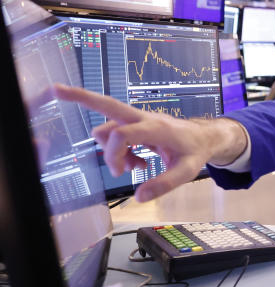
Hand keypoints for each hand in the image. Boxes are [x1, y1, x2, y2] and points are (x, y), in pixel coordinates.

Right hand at [51, 84, 244, 201]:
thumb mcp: (187, 171)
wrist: (206, 137)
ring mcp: (139, 119)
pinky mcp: (136, 124)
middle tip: (55, 89)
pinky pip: (115, 135)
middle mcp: (143, 118)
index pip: (123, 133)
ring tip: (135, 165)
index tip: (120, 172)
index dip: (114, 153)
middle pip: (108, 104)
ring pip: (108, 130)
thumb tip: (139, 197)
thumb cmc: (196, 151)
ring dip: (113, 151)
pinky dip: (119, 151)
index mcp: (156, 128)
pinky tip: (137, 161)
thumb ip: (164, 184)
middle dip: (82, 97)